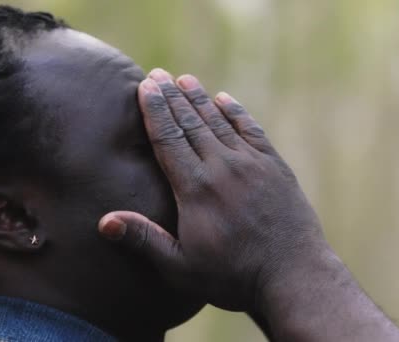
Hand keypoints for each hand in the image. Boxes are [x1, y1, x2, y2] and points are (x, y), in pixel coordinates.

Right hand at [98, 68, 325, 310]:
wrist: (294, 277)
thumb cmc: (233, 277)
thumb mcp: (181, 268)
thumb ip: (144, 240)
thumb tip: (104, 222)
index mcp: (196, 189)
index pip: (168, 138)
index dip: (154, 110)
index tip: (144, 86)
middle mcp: (223, 168)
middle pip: (190, 123)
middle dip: (171, 97)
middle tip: (158, 74)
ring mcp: (252, 164)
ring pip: (219, 122)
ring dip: (200, 98)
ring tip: (185, 79)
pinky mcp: (275, 167)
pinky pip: (251, 130)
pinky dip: (236, 112)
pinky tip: (225, 99)